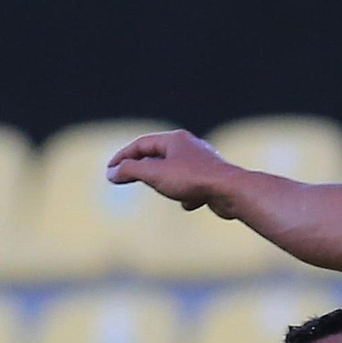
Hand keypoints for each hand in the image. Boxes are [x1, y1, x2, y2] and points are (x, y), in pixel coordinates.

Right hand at [106, 128, 233, 213]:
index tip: (111, 169)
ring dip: (166, 183)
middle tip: (129, 177)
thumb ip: (131, 171)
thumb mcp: (155, 174)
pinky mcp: (213, 181)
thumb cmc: (193, 179)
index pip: (141, 144)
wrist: (230, 192)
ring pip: (176, 172)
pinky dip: (186, 196)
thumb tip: (111, 173)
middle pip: (159, 156)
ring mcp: (202, 163)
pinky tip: (189, 204)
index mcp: (174, 139)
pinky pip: (192, 187)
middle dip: (144, 169)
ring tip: (162, 190)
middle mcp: (189, 147)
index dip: (123, 156)